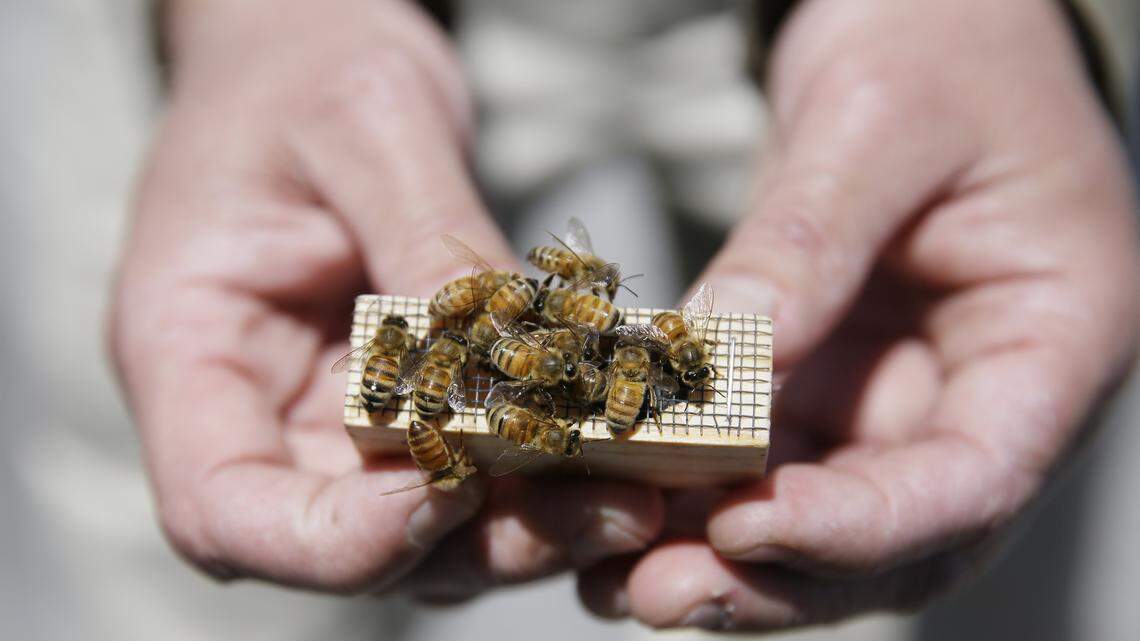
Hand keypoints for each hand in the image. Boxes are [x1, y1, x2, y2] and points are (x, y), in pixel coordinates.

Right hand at [112, 0, 660, 593]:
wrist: (305, 54)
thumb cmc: (301, 70)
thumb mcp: (366, 126)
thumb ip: (429, 243)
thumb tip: (511, 363)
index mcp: (188, 347)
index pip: (226, 508)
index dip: (335, 538)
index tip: (451, 488)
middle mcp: (256, 411)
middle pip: (344, 541)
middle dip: (474, 539)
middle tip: (607, 505)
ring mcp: (330, 420)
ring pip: (421, 530)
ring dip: (526, 527)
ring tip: (634, 493)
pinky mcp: (402, 409)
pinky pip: (468, 475)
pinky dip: (540, 479)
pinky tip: (617, 447)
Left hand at [578, 0, 1138, 629]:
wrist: (926, 20)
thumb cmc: (939, 45)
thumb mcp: (877, 122)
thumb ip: (808, 241)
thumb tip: (723, 357)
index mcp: (1055, 337)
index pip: (973, 476)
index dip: (862, 525)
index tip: (746, 527)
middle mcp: (982, 392)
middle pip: (895, 534)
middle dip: (775, 576)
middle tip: (653, 594)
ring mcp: (902, 397)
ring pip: (822, 518)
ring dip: (723, 559)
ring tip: (617, 580)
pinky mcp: (832, 385)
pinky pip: (770, 465)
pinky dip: (702, 498)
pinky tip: (624, 512)